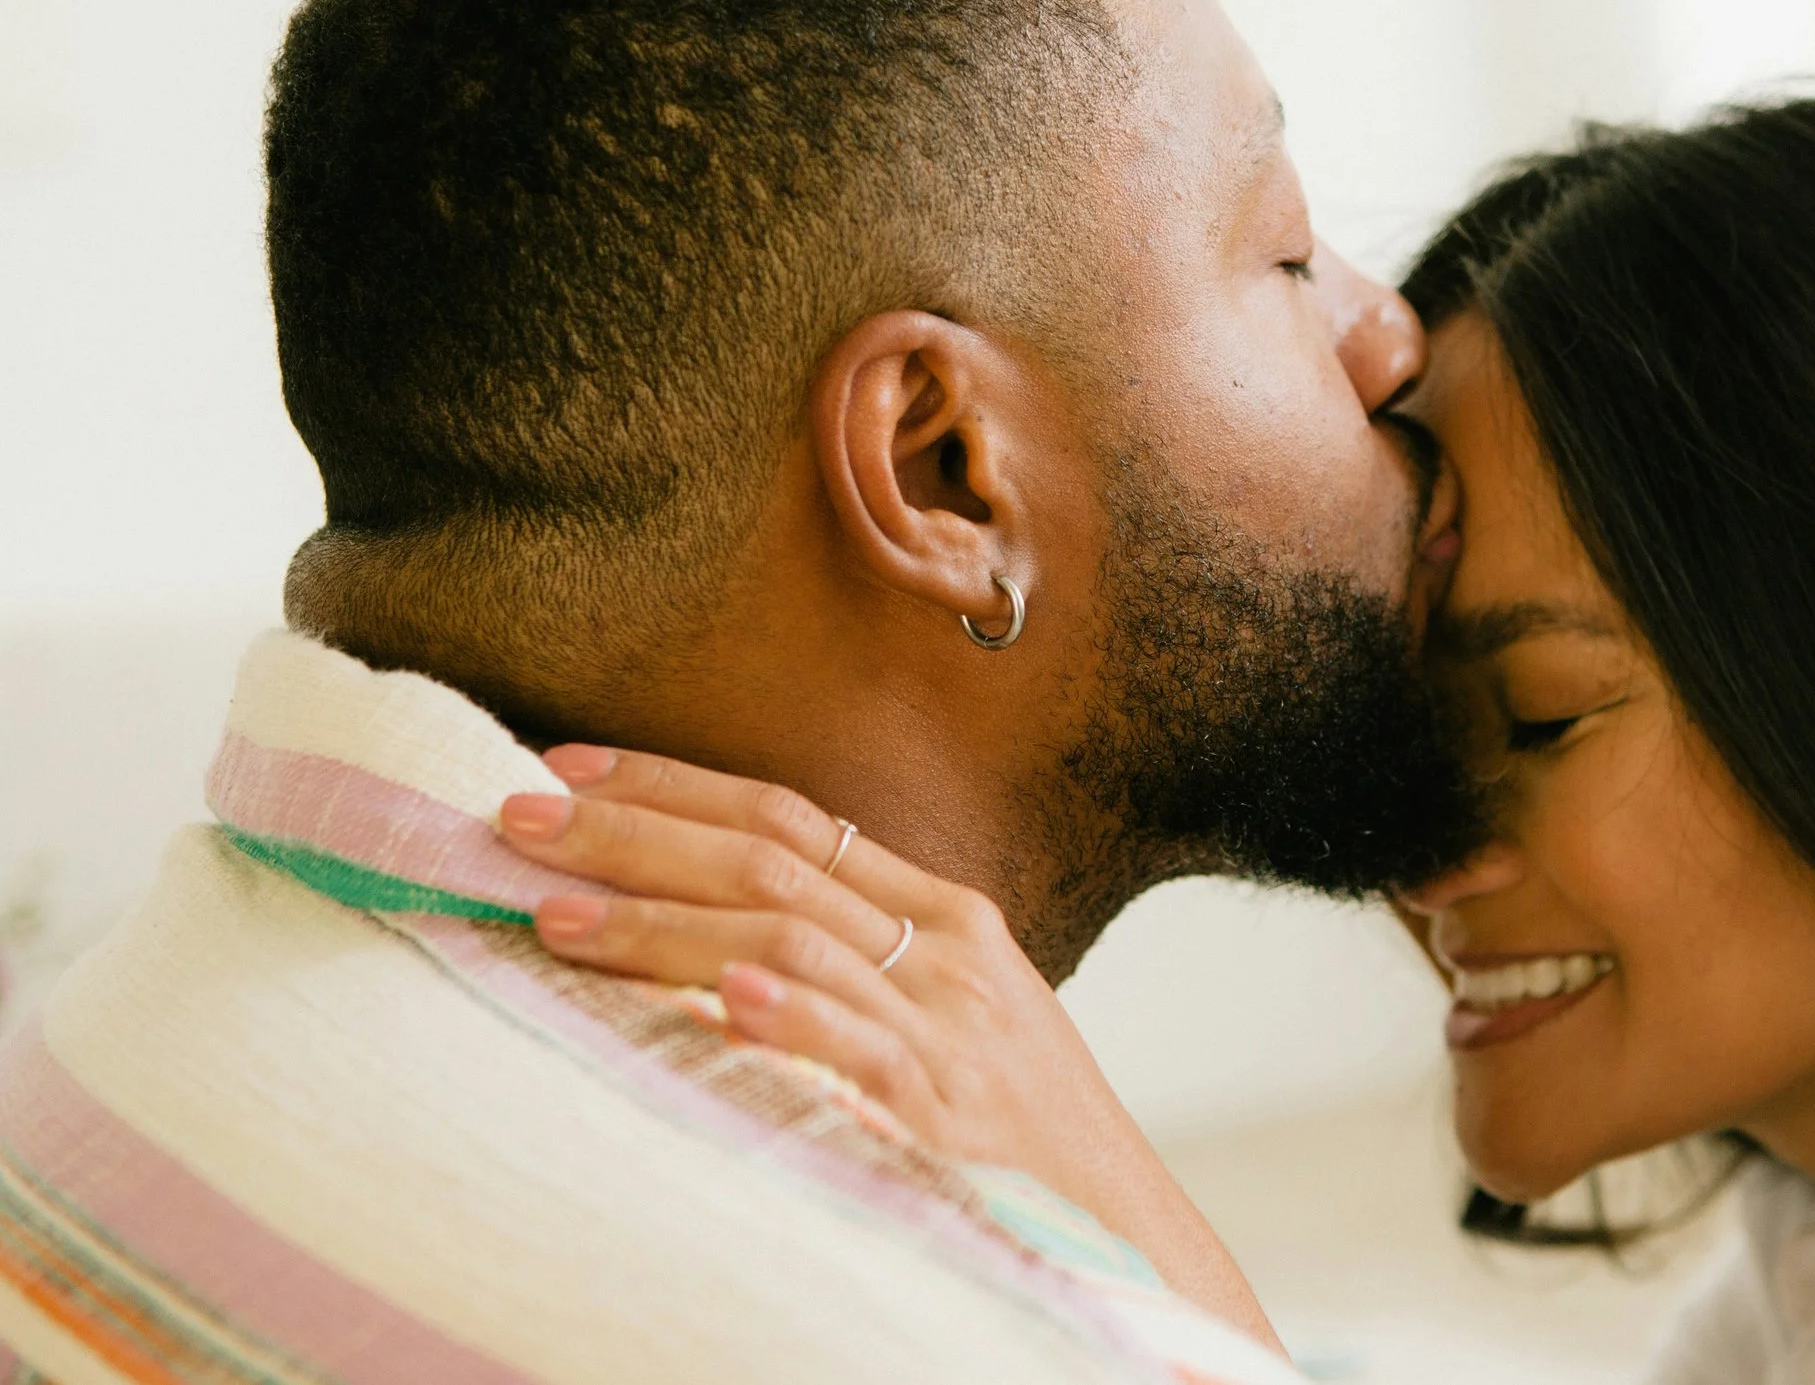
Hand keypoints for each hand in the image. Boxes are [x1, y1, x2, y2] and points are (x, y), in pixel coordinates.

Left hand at [496, 747, 1277, 1350]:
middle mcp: (947, 953)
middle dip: (636, 831)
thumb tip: (726, 940)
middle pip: (774, 858)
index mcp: (948, 915)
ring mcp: (947, 1027)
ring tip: (556, 914)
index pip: (795, 817)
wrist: (1124, 1224)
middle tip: (516, 816)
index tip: (572, 764)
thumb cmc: (1021, 1129)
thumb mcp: (956, 1016)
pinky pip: (863, 1048)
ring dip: (665, 920)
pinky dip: (794, 1015)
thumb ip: (862, 965)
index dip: (679, 784)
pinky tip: (726, 995)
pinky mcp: (947, 1111)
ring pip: (792, 937)